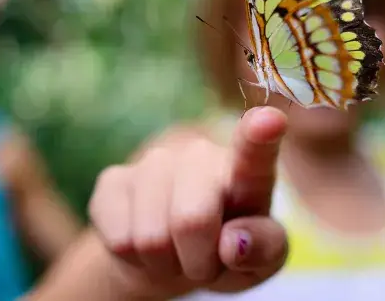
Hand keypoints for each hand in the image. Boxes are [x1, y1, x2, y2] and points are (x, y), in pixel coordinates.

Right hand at [89, 107, 288, 298]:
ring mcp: (154, 162)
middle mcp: (201, 156)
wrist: (174, 258)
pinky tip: (145, 246)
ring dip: (165, 263)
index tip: (271, 121)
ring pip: (151, 238)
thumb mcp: (261, 261)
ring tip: (175, 253)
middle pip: (192, 220)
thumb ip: (264, 250)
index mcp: (248, 172)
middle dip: (197, 261)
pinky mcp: (113, 180)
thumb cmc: (228, 254)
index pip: (255, 152)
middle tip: (203, 263)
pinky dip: (135, 260)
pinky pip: (120, 240)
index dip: (260, 138)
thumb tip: (234, 243)